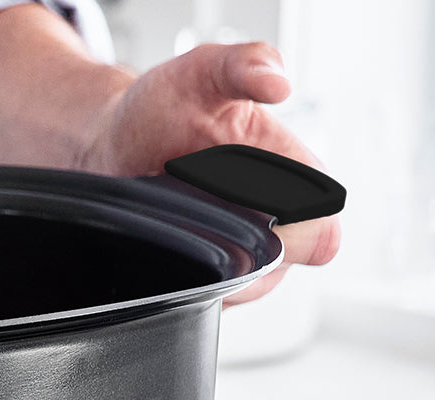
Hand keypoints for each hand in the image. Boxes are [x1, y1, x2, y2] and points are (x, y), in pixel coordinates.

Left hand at [81, 42, 339, 303]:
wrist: (114, 144)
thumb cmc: (164, 108)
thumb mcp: (204, 71)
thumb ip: (243, 64)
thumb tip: (277, 82)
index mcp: (292, 173)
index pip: (320, 223)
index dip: (291, 228)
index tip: (250, 208)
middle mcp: (274, 219)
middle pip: (282, 264)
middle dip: (243, 248)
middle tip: (199, 210)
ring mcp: (241, 255)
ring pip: (246, 288)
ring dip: (214, 269)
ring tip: (179, 225)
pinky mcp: (208, 281)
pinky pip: (210, 300)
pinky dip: (190, 284)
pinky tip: (169, 252)